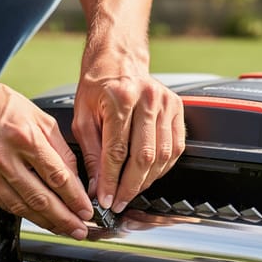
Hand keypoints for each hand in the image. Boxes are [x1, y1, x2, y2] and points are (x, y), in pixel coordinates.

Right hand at [0, 81, 93, 238]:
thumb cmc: (1, 106)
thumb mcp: (41, 119)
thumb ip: (61, 151)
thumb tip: (77, 181)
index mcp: (24, 137)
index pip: (56, 177)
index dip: (75, 199)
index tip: (87, 211)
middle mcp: (3, 157)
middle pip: (40, 198)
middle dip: (64, 219)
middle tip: (80, 231)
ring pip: (22, 207)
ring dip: (46, 222)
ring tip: (63, 229)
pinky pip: (5, 204)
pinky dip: (25, 213)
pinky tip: (39, 218)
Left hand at [72, 69, 184, 212]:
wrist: (118, 60)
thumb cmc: (97, 86)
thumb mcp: (83, 118)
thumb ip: (91, 153)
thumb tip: (98, 186)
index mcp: (120, 98)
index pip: (117, 151)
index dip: (112, 180)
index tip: (106, 198)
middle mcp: (148, 99)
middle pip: (144, 156)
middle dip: (131, 186)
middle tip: (120, 201)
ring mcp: (167, 103)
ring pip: (163, 155)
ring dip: (148, 179)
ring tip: (132, 191)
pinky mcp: (178, 108)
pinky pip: (176, 147)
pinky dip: (163, 167)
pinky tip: (149, 174)